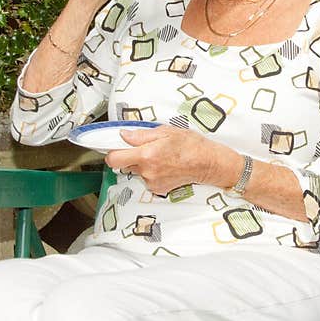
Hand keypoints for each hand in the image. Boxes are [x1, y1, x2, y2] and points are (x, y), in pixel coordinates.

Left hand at [105, 125, 228, 195]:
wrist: (207, 163)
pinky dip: (151, 172)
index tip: (116, 147)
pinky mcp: (157, 189)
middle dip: (129, 156)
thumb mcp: (166, 131)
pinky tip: (164, 166)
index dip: (112, 152)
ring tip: (159, 157)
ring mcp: (152, 182)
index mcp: (146, 154)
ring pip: (136, 171)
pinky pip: (146, 178)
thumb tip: (124, 135)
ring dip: (142, 164)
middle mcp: (147, 171)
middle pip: (124, 165)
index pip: (114, 159)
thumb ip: (141, 135)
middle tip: (143, 149)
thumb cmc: (190, 145)